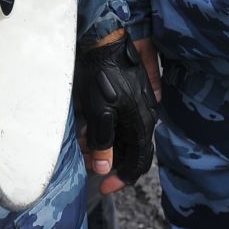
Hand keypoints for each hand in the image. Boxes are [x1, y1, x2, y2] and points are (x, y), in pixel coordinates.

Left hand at [75, 30, 155, 195]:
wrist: (107, 41)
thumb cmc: (102, 75)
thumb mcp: (99, 112)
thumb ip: (103, 142)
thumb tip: (104, 168)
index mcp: (142, 123)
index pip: (138, 163)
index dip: (121, 179)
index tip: (103, 187)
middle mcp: (146, 116)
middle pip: (131, 151)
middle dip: (108, 160)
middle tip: (87, 162)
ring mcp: (141, 105)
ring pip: (124, 137)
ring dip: (104, 145)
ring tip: (82, 144)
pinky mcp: (133, 96)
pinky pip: (122, 122)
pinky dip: (106, 131)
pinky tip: (88, 128)